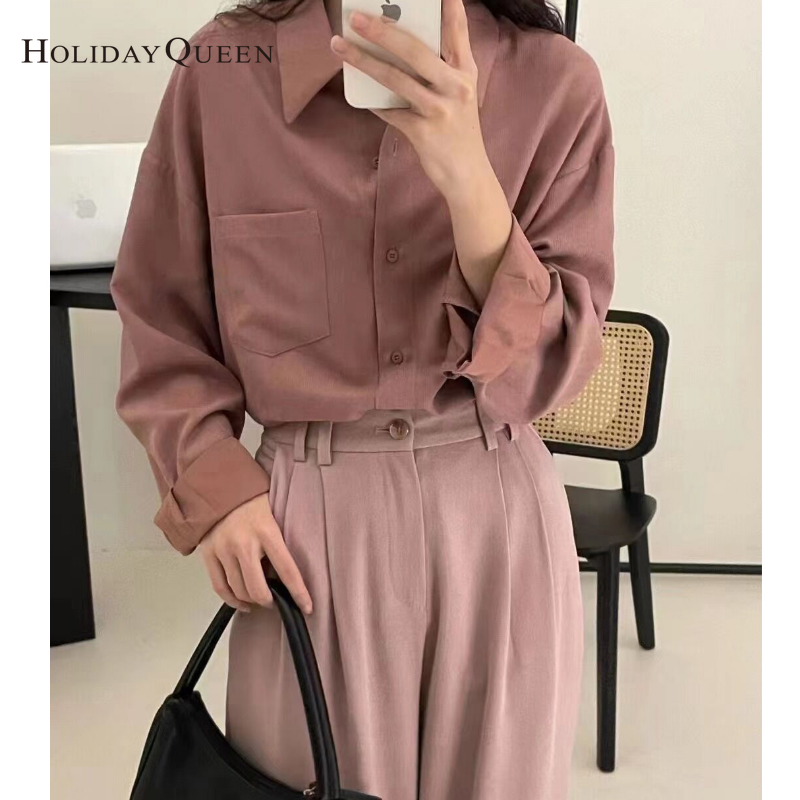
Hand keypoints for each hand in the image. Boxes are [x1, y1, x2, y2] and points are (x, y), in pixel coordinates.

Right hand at [198, 493, 312, 614]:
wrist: (218, 484)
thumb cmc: (250, 498)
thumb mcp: (274, 513)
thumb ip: (280, 540)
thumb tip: (288, 570)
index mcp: (267, 530)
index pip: (287, 570)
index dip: (298, 593)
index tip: (307, 607)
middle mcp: (244, 542)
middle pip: (258, 589)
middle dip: (270, 601)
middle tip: (277, 601)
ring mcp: (224, 549)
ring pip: (239, 590)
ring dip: (251, 601)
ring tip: (260, 599)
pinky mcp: (208, 554)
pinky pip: (220, 587)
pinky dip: (231, 599)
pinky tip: (241, 602)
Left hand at [330, 0, 493, 199]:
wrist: (468, 175)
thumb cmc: (459, 131)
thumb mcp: (460, 94)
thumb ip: (441, 69)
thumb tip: (398, 47)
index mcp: (466, 71)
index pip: (456, 29)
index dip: (447, 6)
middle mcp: (456, 86)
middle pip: (416, 50)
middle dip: (383, 31)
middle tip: (357, 18)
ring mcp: (440, 110)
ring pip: (396, 78)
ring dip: (364, 61)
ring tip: (340, 46)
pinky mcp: (424, 132)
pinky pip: (390, 111)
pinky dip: (373, 102)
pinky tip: (360, 94)